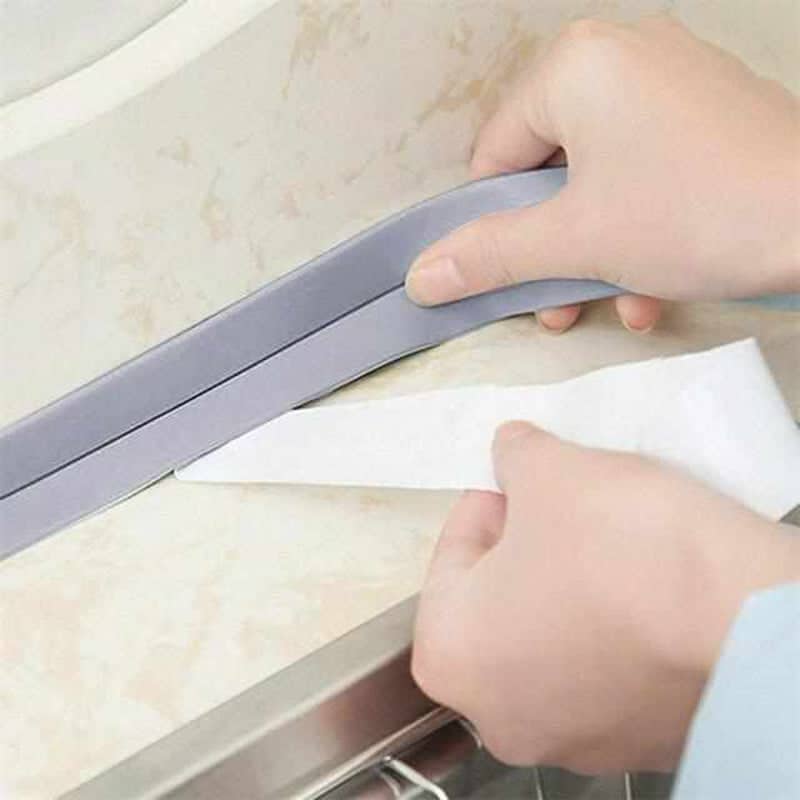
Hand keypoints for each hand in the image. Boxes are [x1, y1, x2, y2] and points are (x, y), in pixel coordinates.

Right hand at [406, 16, 799, 332]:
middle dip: (551, 252)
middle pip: (548, 171)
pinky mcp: (708, 111)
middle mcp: (622, 54)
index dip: (496, 226)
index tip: (511, 277)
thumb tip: (422, 277)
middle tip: (557, 306)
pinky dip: (640, 229)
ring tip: (612, 306)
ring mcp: (671, 79)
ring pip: (598, 180)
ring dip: (595, 254)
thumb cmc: (696, 214)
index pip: (495, 156)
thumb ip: (491, 256)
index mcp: (575, 65)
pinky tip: (654, 288)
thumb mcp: (576, 241)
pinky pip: (646, 171)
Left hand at [412, 422, 799, 772]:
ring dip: (565, 583)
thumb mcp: (550, 473)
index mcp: (451, 656)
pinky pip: (604, 666)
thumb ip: (513, 456)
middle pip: (497, 601)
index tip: (516, 481)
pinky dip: (611, 624)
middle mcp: (499, 714)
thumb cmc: (620, 548)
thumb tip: (509, 448)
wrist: (745, 624)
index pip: (452, 556)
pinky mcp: (636, 742)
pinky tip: (641, 585)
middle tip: (556, 502)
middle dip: (523, 543)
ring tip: (603, 538)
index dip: (486, 504)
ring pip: (550, 635)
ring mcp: (572, 738)